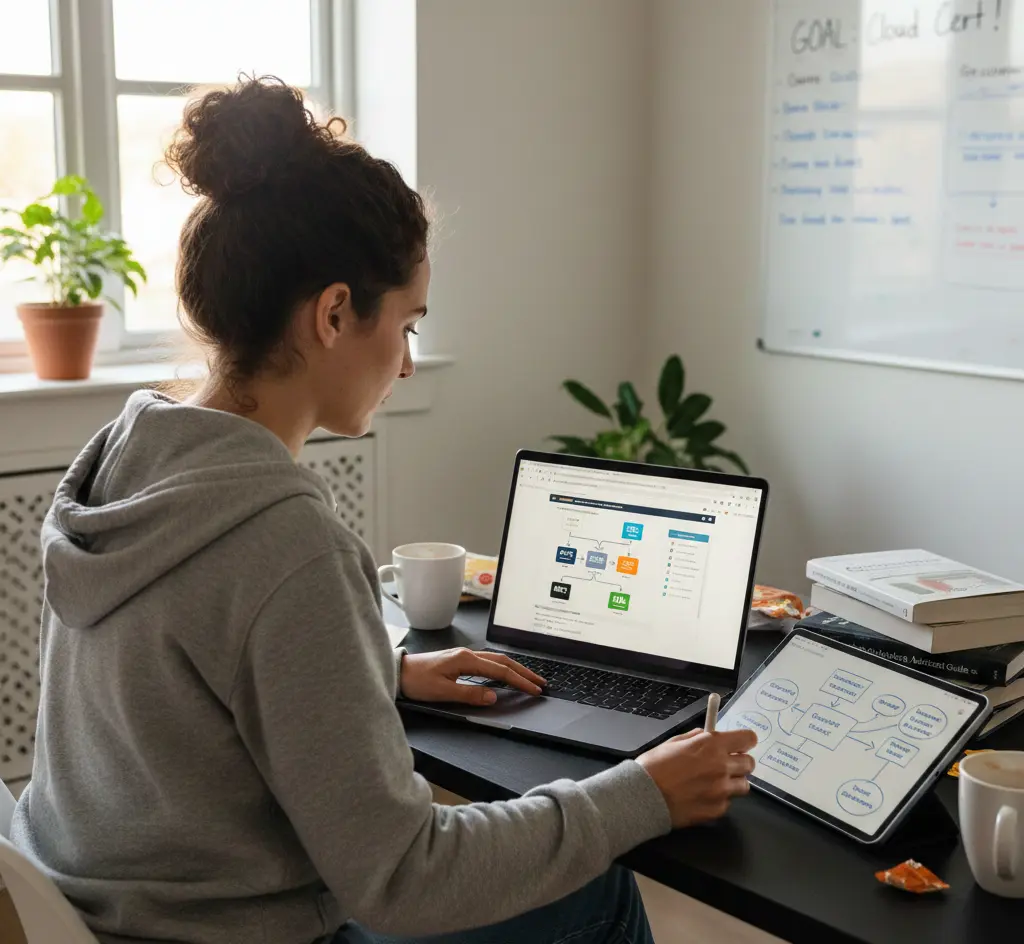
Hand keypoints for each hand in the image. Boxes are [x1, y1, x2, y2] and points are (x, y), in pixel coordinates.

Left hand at [399, 648, 546, 705]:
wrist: (399, 672)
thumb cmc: (417, 682)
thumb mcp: (443, 692)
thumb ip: (469, 694)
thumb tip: (494, 696)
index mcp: (466, 660)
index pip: (500, 671)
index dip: (519, 681)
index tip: (534, 690)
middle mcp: (467, 654)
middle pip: (503, 661)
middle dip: (523, 672)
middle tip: (540, 682)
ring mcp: (463, 656)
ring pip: (496, 660)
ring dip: (514, 668)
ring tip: (528, 678)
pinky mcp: (459, 660)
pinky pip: (487, 662)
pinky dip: (502, 668)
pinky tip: (504, 674)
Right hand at [637, 728, 757, 827]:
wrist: (644, 796)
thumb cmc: (654, 766)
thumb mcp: (673, 742)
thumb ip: (696, 738)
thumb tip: (706, 735)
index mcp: (712, 746)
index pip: (748, 739)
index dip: (744, 741)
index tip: (739, 744)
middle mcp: (721, 768)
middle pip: (749, 764)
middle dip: (739, 762)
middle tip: (724, 763)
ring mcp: (721, 791)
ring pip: (743, 786)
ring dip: (732, 782)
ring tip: (713, 782)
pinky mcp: (717, 810)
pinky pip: (728, 802)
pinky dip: (719, 799)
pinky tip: (702, 796)